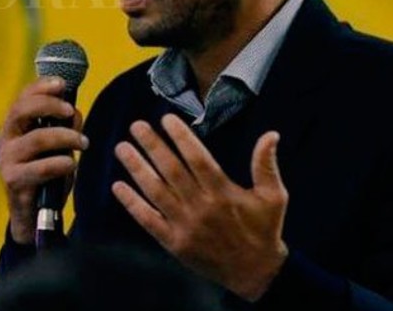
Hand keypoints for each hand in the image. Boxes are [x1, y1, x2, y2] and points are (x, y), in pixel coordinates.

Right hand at [0, 76, 87, 243]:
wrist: (34, 216)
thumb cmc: (47, 176)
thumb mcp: (57, 148)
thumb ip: (64, 128)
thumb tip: (74, 112)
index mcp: (14, 128)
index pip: (22, 99)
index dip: (40, 87)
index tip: (62, 84)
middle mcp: (5, 140)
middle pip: (21, 111)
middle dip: (49, 105)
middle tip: (71, 112)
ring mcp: (6, 161)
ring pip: (36, 139)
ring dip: (65, 137)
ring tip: (83, 143)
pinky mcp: (13, 182)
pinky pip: (39, 168)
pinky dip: (60, 163)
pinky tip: (71, 164)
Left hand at [112, 114, 288, 300]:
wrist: (255, 272)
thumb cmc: (264, 229)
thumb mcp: (274, 196)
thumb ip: (266, 165)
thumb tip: (271, 134)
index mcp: (223, 193)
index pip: (198, 158)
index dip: (181, 137)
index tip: (166, 118)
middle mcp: (201, 207)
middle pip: (171, 170)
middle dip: (152, 146)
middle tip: (136, 125)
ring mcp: (185, 226)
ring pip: (155, 192)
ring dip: (137, 168)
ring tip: (122, 148)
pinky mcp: (174, 243)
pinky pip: (148, 220)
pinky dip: (132, 203)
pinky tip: (118, 186)